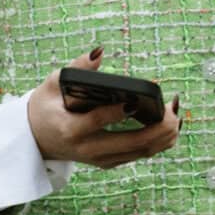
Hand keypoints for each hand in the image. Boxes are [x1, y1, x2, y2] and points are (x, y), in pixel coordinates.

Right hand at [27, 46, 182, 169]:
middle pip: (129, 143)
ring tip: (177, 114)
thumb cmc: (46, 107)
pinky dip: (159, 142)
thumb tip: (99, 52)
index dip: (116, 113)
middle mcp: (87, 149)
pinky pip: (139, 154)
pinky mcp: (110, 162)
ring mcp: (100, 159)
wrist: (38, 139)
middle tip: (172, 110)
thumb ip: (77, 68)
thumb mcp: (52, 84)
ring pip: (139, 152)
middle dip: (156, 128)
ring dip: (163, 136)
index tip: (134, 101)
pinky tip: (172, 126)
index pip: (96, 122)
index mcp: (70, 129)